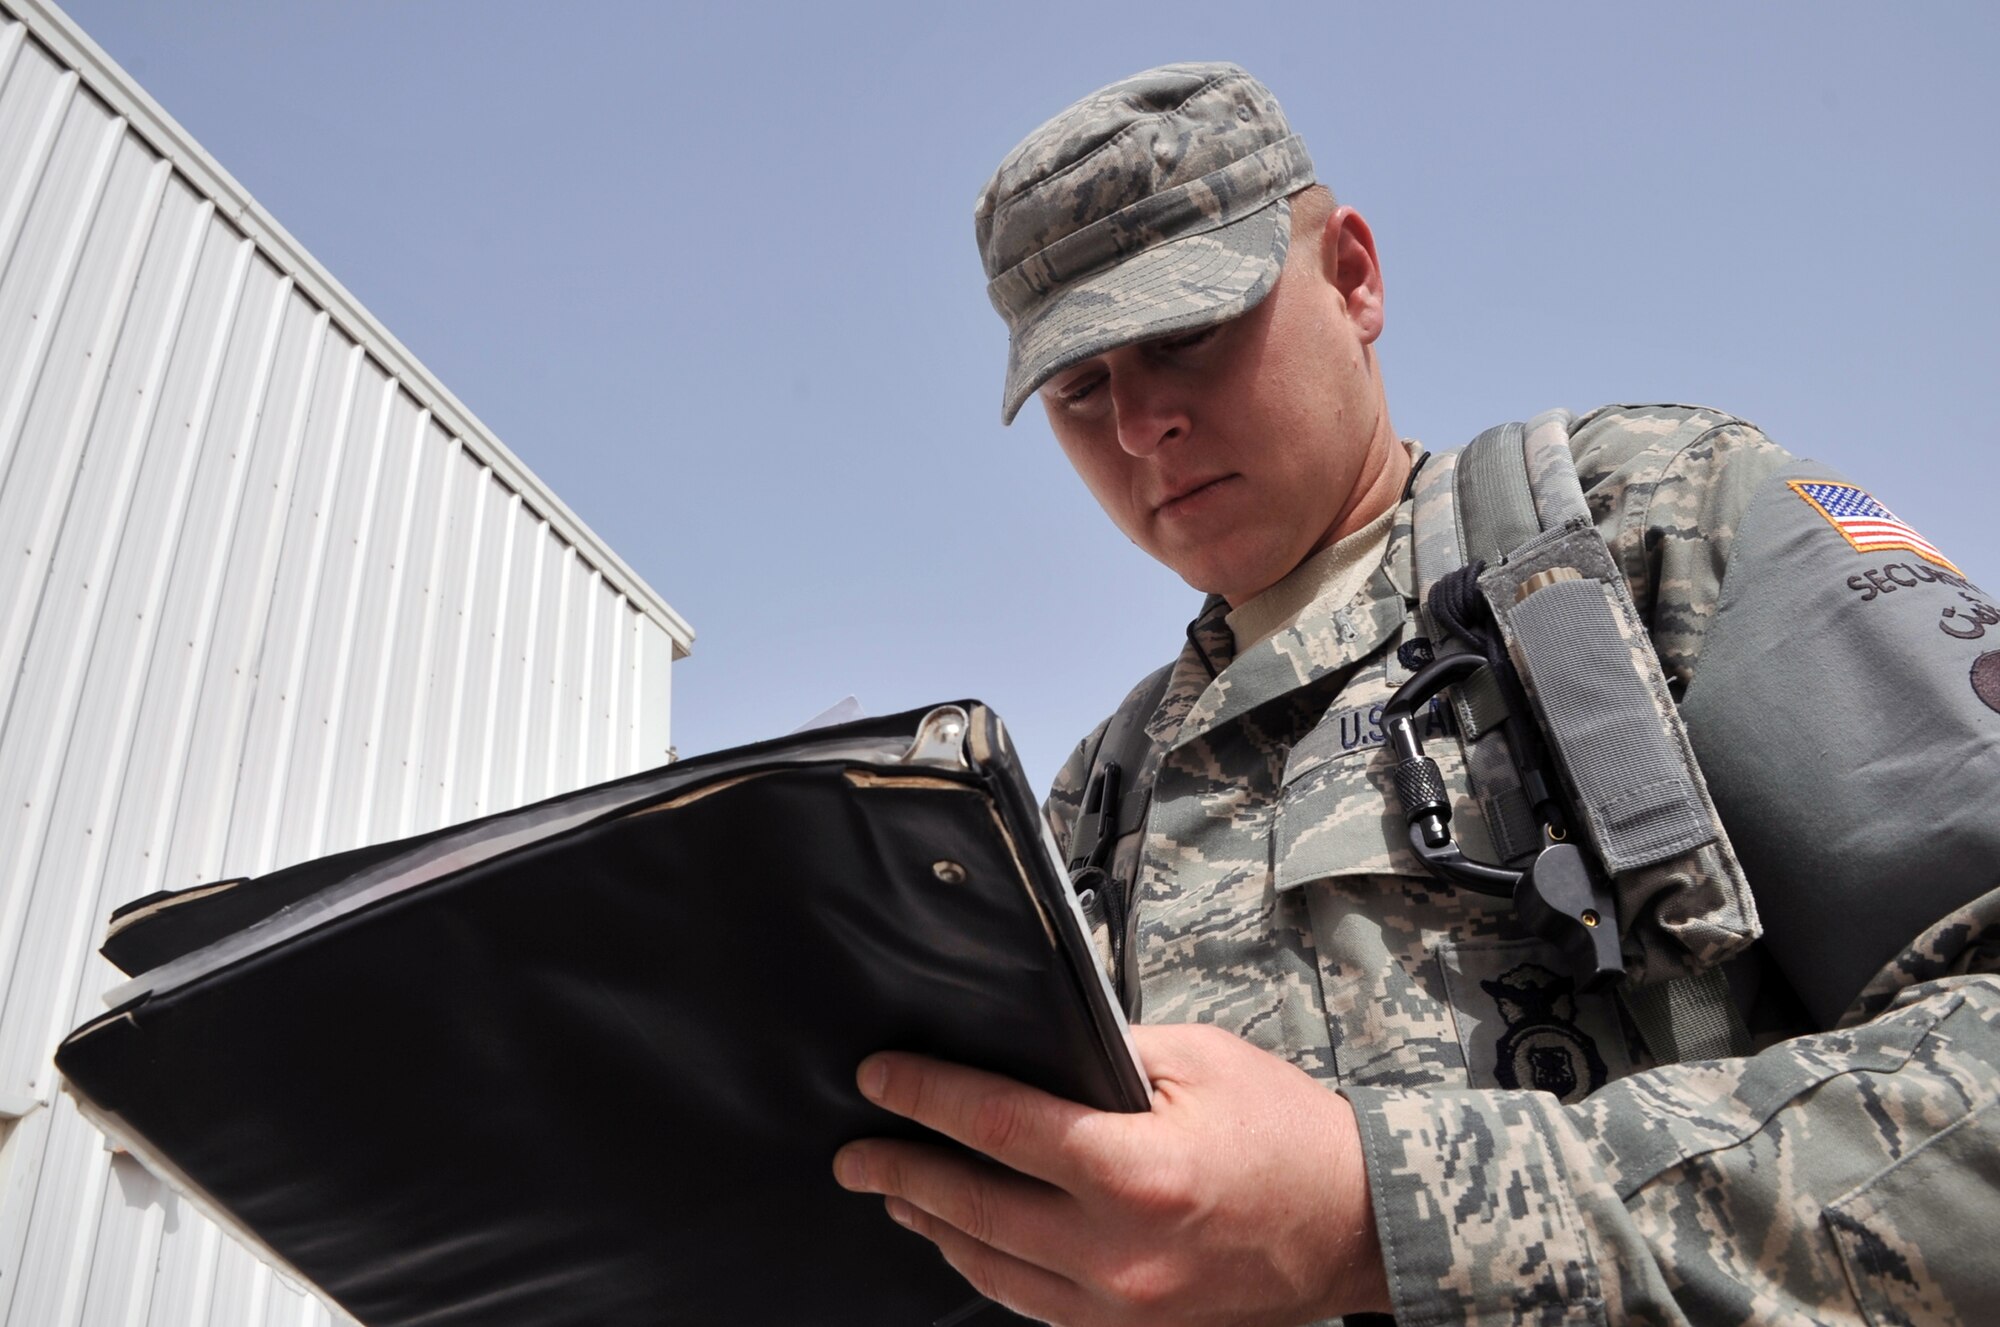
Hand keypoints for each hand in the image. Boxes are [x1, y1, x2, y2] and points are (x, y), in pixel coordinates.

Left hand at [833, 1023, 1389, 1326]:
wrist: (1357, 1225)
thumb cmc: (1288, 1135)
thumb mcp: (1200, 1060)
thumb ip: (1107, 1053)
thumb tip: (1026, 1047)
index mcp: (1135, 1170)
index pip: (997, 1125)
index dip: (926, 1097)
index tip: (879, 1078)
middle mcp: (1118, 1250)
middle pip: (973, 1209)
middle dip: (902, 1172)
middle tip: (855, 1151)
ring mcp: (1121, 1305)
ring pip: (992, 1268)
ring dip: (932, 1226)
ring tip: (893, 1191)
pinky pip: (1033, 1304)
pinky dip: (987, 1267)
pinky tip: (962, 1239)